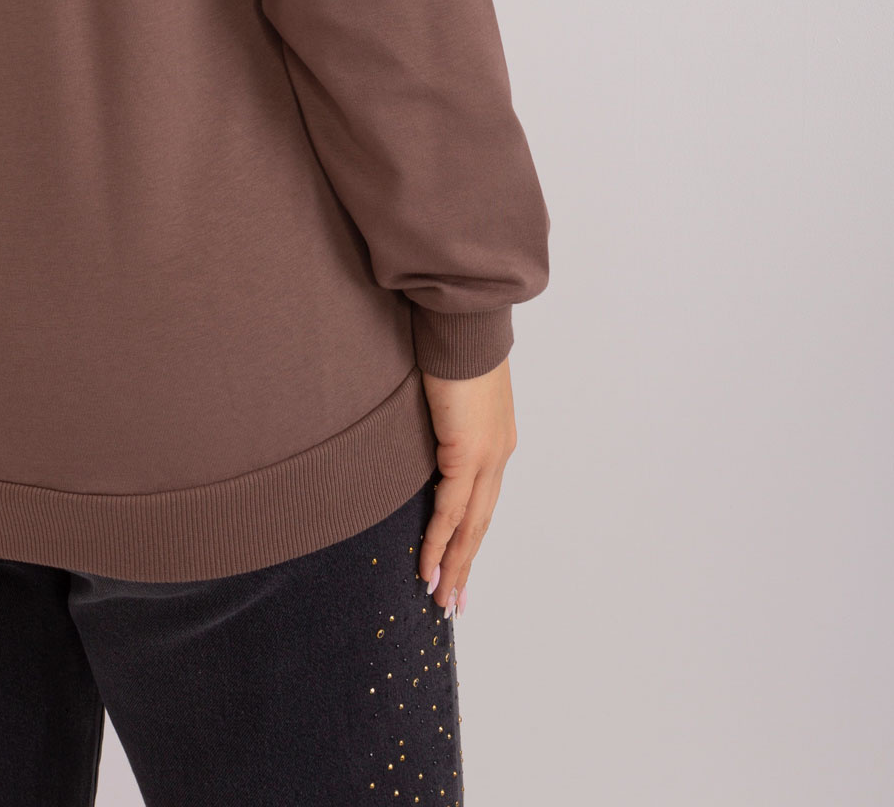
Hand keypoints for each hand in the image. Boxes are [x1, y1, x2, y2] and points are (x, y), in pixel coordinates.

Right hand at [416, 355, 517, 616]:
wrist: (463, 321)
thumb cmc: (451, 343)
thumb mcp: (449, 389)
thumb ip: (443, 415)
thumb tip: (425, 422)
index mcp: (496, 440)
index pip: (482, 499)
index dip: (470, 535)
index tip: (459, 565)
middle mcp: (498, 454)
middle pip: (481, 522)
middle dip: (465, 565)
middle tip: (453, 601)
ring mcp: (487, 457)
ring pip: (470, 526)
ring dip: (454, 565)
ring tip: (441, 598)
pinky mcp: (467, 454)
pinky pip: (450, 509)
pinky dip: (438, 541)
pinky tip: (428, 567)